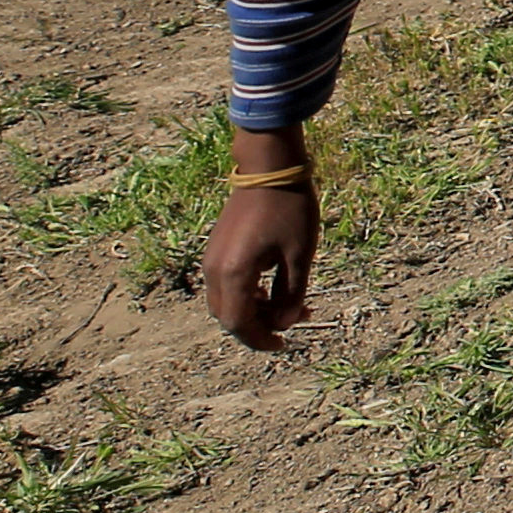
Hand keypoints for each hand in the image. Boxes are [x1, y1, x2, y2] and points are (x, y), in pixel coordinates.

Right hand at [202, 138, 317, 350]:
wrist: (269, 168)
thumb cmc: (289, 208)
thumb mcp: (300, 254)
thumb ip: (291, 293)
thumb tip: (285, 324)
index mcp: (232, 274)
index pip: (238, 324)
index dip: (260, 339)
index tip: (284, 344)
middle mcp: (213, 271)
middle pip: (229, 316)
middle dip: (261, 325)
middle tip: (296, 318)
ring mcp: (211, 259)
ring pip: (227, 301)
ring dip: (256, 309)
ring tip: (294, 303)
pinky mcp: (217, 249)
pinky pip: (226, 284)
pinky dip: (248, 293)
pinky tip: (274, 286)